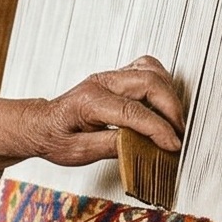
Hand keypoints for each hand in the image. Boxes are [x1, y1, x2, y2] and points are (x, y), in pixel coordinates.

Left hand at [0, 56, 186, 174]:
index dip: (158, 129)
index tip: (173, 145)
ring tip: (174, 121)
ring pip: (150, 70)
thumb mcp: (78, 152)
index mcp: (89, 102)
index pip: (133, 112)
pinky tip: (164, 103)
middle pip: (148, 82)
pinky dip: (162, 84)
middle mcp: (101, 82)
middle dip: (170, 109)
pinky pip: (146, 69)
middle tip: (179, 134)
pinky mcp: (117, 76)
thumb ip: (110, 146)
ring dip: (169, 94)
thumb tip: (142, 145)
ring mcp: (110, 76)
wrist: (42, 124)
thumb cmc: (56, 138)